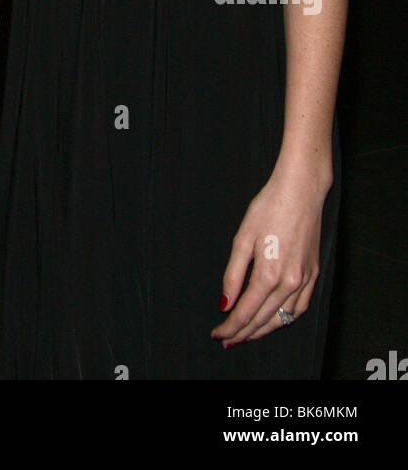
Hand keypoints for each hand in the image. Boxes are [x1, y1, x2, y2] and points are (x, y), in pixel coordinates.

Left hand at [210, 164, 330, 347]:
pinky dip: (286, 318)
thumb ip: (233, 275)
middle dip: (243, 332)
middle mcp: (290, 283)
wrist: (301, 191)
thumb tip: (224, 304)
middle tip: (227, 340)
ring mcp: (305, 280)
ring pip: (283, 318)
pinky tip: (275, 320)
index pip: (245, 312)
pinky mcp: (314, 273)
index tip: (217, 334)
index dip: (230, 326)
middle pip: (263, 319)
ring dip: (264, 329)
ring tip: (247, 334)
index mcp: (269, 274)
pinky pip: (300, 307)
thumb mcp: (243, 238)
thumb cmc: (268, 208)